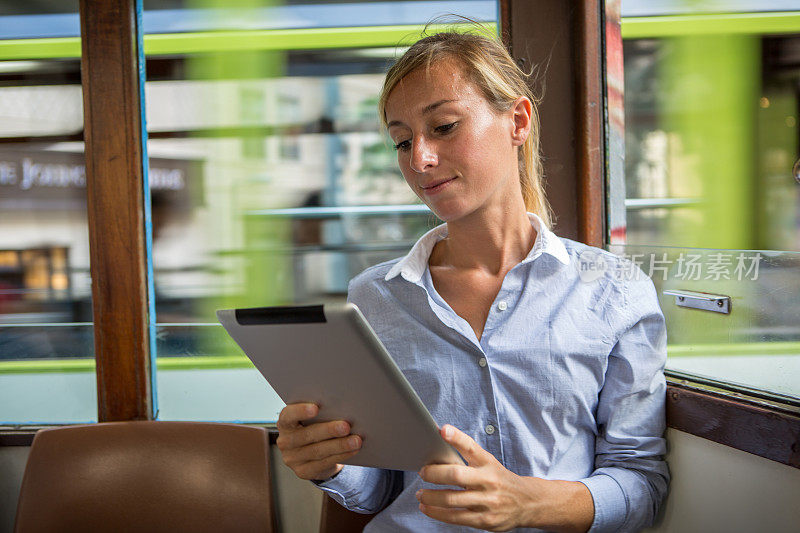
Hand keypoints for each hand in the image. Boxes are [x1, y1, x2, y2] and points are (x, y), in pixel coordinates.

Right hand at [275, 403, 361, 480]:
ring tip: (356, 440)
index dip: (300, 411)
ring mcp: (292, 459)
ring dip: (339, 445)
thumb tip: (343, 407)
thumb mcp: (313, 419)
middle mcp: (285, 441)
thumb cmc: (315, 427)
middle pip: (307, 435)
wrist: (313, 453)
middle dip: (329, 430)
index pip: (288, 416)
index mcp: (285, 423)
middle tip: (346, 426)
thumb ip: (321, 413)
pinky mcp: (303, 471)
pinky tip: (353, 450)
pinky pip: (324, 463)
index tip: (316, 408)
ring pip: (318, 451)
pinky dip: (341, 456)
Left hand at [416, 425, 592, 532]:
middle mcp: (488, 481)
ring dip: (430, 496)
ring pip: (451, 499)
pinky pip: (455, 518)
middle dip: (434, 474)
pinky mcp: (484, 520)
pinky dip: (437, 513)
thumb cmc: (500, 479)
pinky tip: (427, 508)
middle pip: (456, 475)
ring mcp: (487, 502)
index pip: (471, 447)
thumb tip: (440, 442)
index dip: (456, 438)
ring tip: (420, 494)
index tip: (442, 430)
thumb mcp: (488, 463)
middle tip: (422, 472)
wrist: (527, 502)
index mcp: (488, 463)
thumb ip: (467, 456)